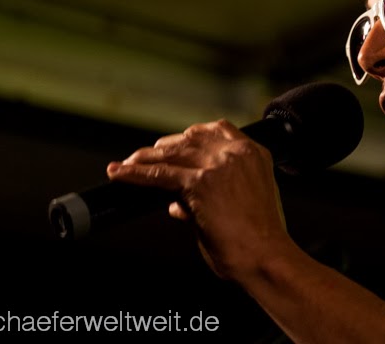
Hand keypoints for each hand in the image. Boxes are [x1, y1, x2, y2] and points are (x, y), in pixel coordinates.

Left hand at [107, 119, 287, 280]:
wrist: (265, 255)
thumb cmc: (259, 238)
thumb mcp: (245, 202)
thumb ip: (213, 195)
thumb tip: (179, 203)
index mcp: (255, 153)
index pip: (218, 129)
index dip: (192, 136)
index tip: (176, 144)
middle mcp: (237, 153)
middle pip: (191, 137)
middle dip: (166, 147)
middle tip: (145, 157)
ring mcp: (218, 165)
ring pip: (173, 152)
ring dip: (145, 158)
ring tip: (125, 164)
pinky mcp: (200, 182)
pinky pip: (160, 174)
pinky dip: (135, 174)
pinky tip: (119, 173)